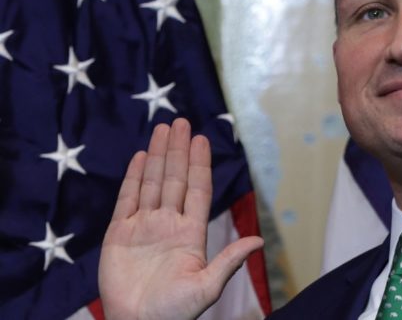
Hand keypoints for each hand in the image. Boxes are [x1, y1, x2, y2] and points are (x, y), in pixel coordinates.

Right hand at [99, 118, 263, 319]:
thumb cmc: (175, 312)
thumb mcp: (207, 286)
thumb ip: (230, 260)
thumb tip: (260, 241)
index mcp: (191, 233)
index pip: (198, 190)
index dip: (200, 164)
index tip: (203, 139)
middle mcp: (169, 224)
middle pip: (175, 179)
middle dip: (179, 151)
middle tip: (182, 122)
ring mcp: (144, 227)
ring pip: (153, 183)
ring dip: (159, 156)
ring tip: (164, 129)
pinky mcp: (119, 234)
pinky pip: (127, 199)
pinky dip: (134, 177)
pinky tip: (142, 156)